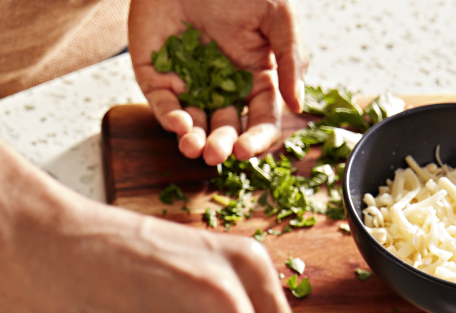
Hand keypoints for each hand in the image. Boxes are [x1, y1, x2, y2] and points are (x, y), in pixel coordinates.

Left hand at [130, 0, 307, 165]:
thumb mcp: (278, 15)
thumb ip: (292, 59)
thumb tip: (298, 105)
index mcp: (254, 77)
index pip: (259, 119)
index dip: (255, 139)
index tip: (246, 150)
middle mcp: (221, 86)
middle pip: (224, 129)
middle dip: (221, 145)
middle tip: (217, 153)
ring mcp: (188, 83)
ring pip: (192, 124)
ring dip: (193, 141)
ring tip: (193, 148)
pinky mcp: (157, 75)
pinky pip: (162, 104)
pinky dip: (168, 118)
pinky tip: (178, 124)